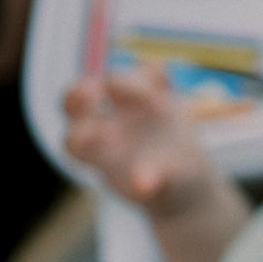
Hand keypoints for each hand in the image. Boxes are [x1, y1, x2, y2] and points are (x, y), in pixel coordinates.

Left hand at [63, 66, 214, 217]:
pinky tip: (162, 74)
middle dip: (78, 93)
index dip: (82, 136)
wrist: (188, 175)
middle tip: (94, 91)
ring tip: (154, 99)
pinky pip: (151, 73)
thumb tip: (145, 185)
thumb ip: (154, 183)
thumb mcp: (163, 189)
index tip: (107, 137)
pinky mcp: (157, 92)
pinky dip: (155, 71)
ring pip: (114, 82)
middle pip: (75, 102)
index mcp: (99, 153)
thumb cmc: (166, 188)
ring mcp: (129, 105)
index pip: (74, 140)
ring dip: (127, 83)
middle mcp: (105, 124)